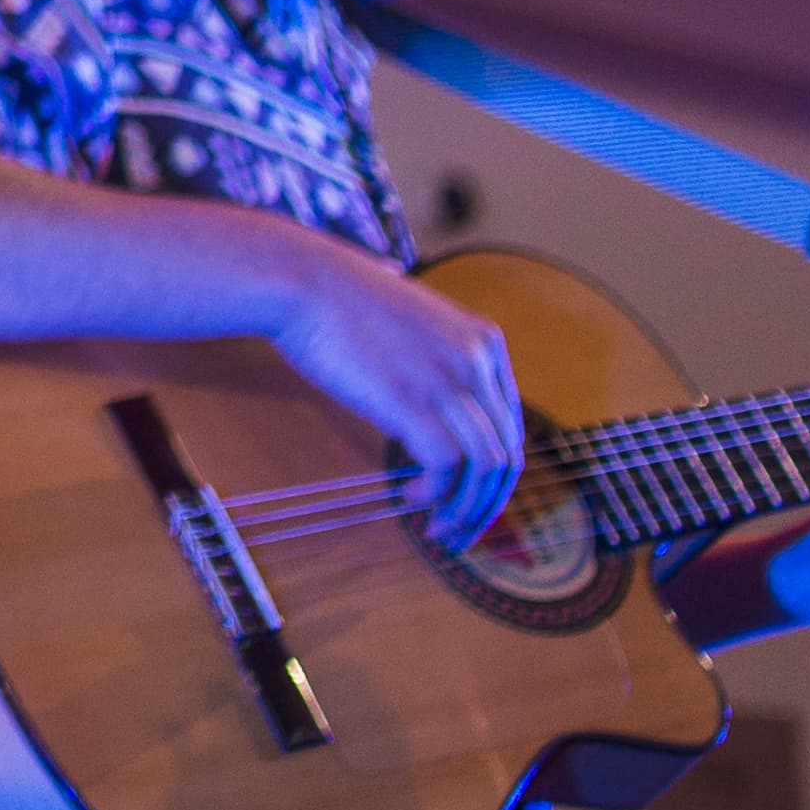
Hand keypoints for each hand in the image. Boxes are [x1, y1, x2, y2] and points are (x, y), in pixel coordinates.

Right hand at [276, 251, 529, 547]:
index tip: (469, 497)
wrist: (299, 279)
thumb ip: (434, 353)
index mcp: (483, 340)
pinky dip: (436, 493)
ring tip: (440, 528)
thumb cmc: (338, 300)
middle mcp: (478, 360)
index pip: (511, 425)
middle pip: (507, 452)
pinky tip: (412, 495)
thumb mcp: (410, 321)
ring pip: (486, 466)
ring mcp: (448, 380)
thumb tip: (430, 391)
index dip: (494, 472)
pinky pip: (447, 466)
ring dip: (467, 509)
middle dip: (487, 502)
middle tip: (460, 530)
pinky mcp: (413, 401)